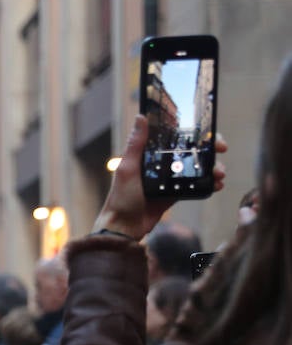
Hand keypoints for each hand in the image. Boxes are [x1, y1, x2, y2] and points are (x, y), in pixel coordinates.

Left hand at [95, 117, 228, 240]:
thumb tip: (141, 117)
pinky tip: (216, 185)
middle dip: (210, 149)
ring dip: (213, 167)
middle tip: (221, 149)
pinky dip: (208, 184)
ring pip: (198, 167)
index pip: (175, 137)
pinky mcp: (176, 193)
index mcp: (150, 154)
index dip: (194, 133)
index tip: (209, 133)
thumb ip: (135, 145)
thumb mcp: (128, 168)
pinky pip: (196, 185)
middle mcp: (162, 164)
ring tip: (219, 174)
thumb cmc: (121, 198)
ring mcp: (171, 178)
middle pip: (191, 150)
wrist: (125, 227)